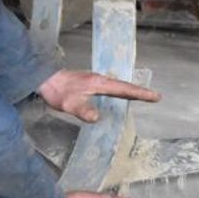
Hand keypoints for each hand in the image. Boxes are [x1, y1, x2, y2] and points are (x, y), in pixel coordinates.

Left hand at [37, 69, 160, 122]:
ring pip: (117, 85)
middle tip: (154, 97)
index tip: (154, 96)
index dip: (140, 93)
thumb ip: (83, 110)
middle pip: (124, 85)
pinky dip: (119, 91)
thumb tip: (97, 118)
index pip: (123, 89)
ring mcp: (94, 80)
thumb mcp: (69, 104)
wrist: (43, 79)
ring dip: (129, 90)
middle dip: (139, 91)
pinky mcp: (88, 82)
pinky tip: (117, 95)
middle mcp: (99, 79)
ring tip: (141, 96)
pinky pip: (109, 87)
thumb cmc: (57, 91)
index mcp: (98, 83)